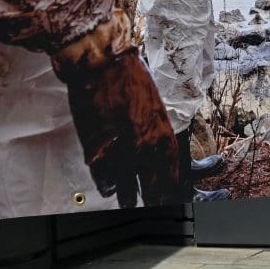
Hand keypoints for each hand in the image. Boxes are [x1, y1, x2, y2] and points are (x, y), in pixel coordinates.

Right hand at [60, 48, 178, 207]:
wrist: (100, 64)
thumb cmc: (128, 76)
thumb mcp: (154, 105)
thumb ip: (156, 132)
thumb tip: (155, 150)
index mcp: (164, 137)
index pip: (174, 177)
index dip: (171, 190)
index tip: (169, 197)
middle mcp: (145, 151)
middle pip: (155, 191)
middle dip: (154, 200)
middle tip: (153, 205)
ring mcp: (120, 155)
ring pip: (128, 194)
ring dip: (130, 199)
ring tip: (130, 204)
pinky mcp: (95, 155)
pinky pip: (105, 184)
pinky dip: (109, 187)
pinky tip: (111, 188)